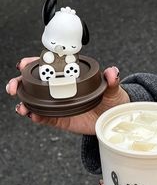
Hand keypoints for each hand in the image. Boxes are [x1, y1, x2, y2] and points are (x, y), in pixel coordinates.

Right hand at [6, 57, 129, 134]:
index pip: (51, 67)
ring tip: (22, 106)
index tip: (26, 63)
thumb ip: (112, 81)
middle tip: (16, 86)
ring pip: (37, 101)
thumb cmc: (112, 101)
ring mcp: (60, 105)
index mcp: (72, 77)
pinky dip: (37, 117)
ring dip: (26, 102)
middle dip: (22, 82)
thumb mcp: (113, 90)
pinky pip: (46, 118)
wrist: (114, 120)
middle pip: (37, 83)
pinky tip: (33, 115)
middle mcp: (62, 90)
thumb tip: (112, 72)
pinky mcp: (61, 119)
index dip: (36, 63)